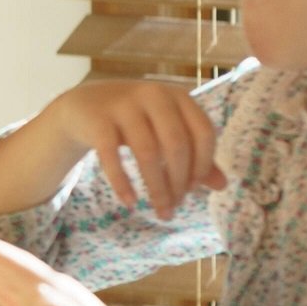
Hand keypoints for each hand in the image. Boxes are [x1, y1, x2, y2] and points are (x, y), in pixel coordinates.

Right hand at [44, 79, 222, 216]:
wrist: (83, 105)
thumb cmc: (135, 121)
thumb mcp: (167, 131)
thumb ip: (194, 154)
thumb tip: (223, 186)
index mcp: (178, 96)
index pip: (203, 132)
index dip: (203, 163)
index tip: (194, 188)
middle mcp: (153, 95)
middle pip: (176, 145)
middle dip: (179, 182)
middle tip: (175, 207)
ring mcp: (123, 105)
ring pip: (147, 153)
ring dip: (156, 188)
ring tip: (160, 211)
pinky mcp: (97, 121)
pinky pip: (112, 157)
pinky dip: (123, 183)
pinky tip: (131, 202)